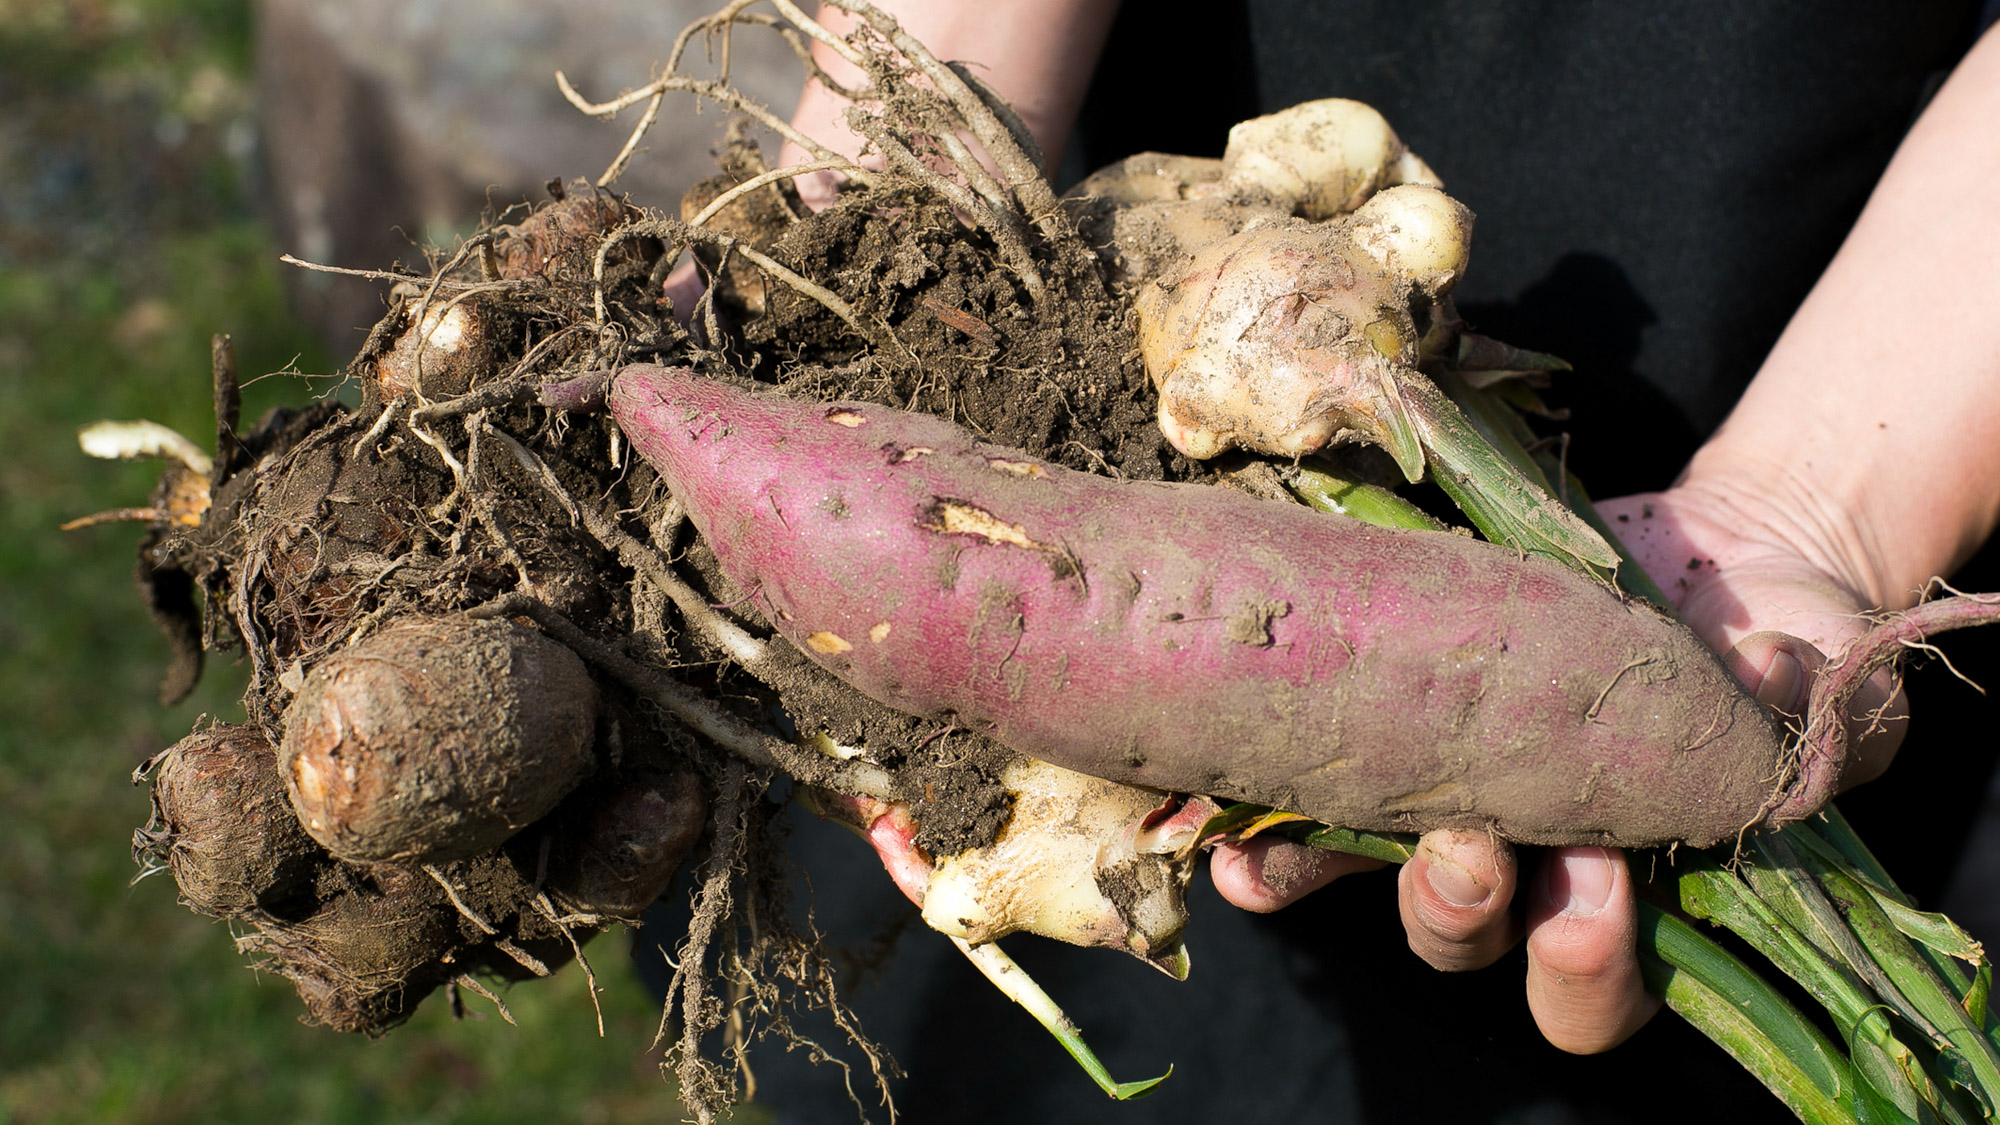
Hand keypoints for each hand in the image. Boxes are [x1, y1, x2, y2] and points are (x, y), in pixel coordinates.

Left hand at [1209, 477, 1904, 1053]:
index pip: (1587, 989)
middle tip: (1472, 847)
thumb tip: (1766, 672)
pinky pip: (1296, 768)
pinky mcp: (1385, 703)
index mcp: (1622, 887)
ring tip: (1279, 844)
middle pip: (1460, 936)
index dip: (1582, 971)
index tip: (1592, 900)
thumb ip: (1820, 717)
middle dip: (1455, 907)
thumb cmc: (1782, 641)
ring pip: (1356, 865)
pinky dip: (1247, 787)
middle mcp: (1520, 856)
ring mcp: (1440, 783)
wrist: (1722, 553)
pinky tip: (1212, 788)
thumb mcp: (1825, 680)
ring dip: (1310, 866)